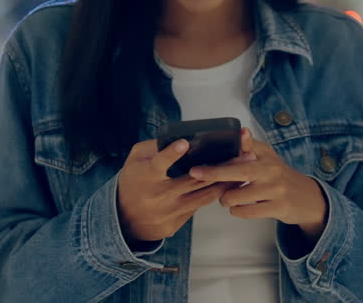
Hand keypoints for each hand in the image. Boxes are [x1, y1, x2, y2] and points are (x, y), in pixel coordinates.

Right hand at [116, 138, 230, 242]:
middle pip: (193, 181)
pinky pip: (197, 207)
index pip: (159, 163)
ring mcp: (167, 212)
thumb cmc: (133, 182)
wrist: (122, 219)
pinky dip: (211, 196)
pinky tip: (224, 187)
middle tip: (240, 157)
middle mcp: (157, 195)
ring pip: (202, 196)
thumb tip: (181, 137)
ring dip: (223, 184)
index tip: (185, 143)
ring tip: (240, 173)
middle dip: (219, 168)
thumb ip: (155, 147)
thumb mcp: (136, 160)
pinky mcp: (174, 225)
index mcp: (146, 176)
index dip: (171, 153)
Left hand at [189, 129, 327, 240]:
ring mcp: (275, 190)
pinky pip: (246, 212)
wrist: (308, 198)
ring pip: (237, 196)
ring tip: (228, 197)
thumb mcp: (268, 157)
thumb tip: (241, 131)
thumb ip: (251, 146)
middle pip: (237, 172)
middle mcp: (271, 171)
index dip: (226, 149)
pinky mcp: (278, 208)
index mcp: (266, 156)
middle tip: (197, 174)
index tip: (203, 156)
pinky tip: (239, 207)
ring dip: (226, 199)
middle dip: (214, 174)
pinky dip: (237, 211)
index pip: (243, 149)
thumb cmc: (281, 176)